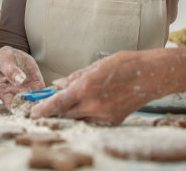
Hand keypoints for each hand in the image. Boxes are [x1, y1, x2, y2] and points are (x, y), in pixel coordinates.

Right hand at [0, 46, 44, 107]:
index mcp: (3, 91)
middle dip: (34, 108)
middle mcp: (15, 94)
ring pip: (35, 101)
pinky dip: (48, 95)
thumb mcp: (5, 61)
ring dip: (43, 102)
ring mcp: (27, 91)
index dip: (20, 109)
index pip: (11, 105)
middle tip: (42, 105)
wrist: (14, 53)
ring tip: (49, 101)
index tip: (29, 107)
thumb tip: (19, 80)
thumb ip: (11, 71)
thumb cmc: (5, 58)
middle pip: (25, 106)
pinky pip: (43, 93)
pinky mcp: (36, 85)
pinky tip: (53, 94)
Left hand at [30, 47, 185, 124]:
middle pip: (65, 114)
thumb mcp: (96, 65)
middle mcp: (93, 105)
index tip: (33, 113)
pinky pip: (92, 120)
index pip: (58, 103)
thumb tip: (58, 85)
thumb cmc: (125, 65)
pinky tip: (89, 104)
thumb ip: (75, 77)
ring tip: (69, 103)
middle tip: (44, 108)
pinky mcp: (112, 121)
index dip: (43, 109)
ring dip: (70, 112)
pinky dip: (86, 114)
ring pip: (78, 118)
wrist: (152, 76)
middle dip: (54, 112)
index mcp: (86, 88)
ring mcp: (104, 115)